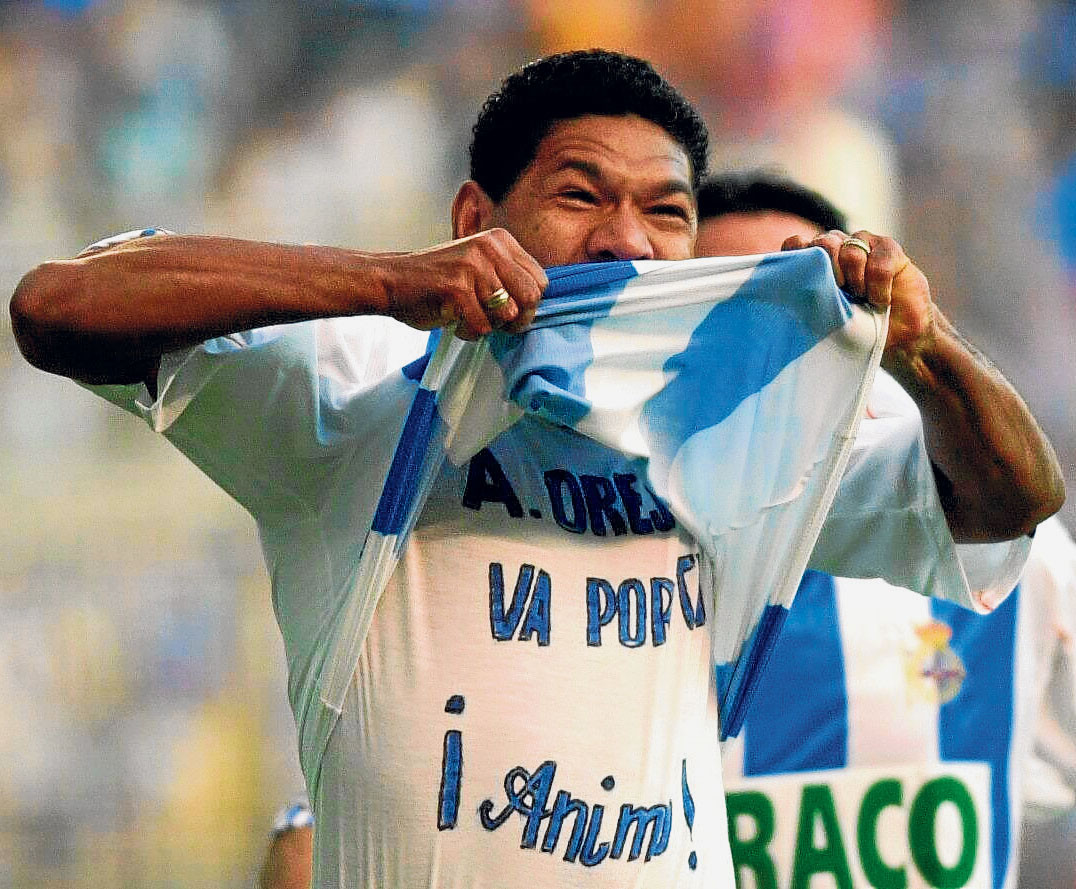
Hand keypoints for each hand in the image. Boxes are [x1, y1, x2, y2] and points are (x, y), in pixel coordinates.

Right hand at [374, 229, 547, 339]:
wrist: (391, 280)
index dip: (528, 305)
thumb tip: (535, 305)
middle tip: (495, 324)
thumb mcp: (478, 266)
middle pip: (531, 297)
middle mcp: (489, 248)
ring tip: (467, 317)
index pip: (540, 280)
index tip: (510, 312)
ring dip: (488, 326)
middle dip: (516, 320)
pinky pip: (482, 326)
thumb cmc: (436, 281)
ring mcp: (473, 266)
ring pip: (506, 314)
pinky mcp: (457, 288)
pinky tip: (452, 320)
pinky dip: (468, 332)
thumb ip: (506, 277)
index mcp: (499, 241)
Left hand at [782, 229, 934, 368]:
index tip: (810, 283)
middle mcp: (836, 247)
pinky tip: (880, 300)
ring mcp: (862, 244)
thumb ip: (808, 298)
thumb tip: (789, 291)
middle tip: (842, 294)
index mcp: (814, 261)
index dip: (801, 257)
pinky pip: (878, 262)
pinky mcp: (887, 248)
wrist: (897, 334)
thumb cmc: (854, 327)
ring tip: (863, 300)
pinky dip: (879, 286)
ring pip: (850, 252)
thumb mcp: (825, 317)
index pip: (796, 244)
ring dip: (856, 282)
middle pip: (824, 243)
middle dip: (831, 272)